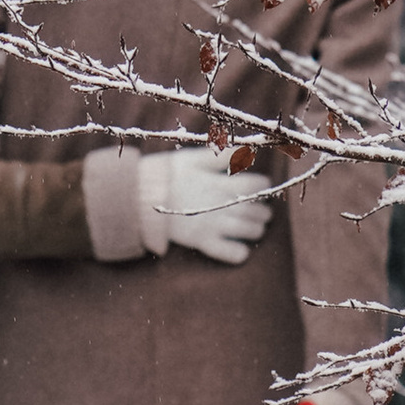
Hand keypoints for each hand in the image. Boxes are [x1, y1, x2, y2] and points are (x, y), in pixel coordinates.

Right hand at [133, 146, 271, 263]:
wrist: (142, 197)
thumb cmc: (168, 175)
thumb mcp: (193, 159)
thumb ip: (221, 156)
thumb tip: (245, 152)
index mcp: (221, 184)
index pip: (256, 185)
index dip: (262, 185)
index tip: (260, 185)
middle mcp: (221, 206)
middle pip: (257, 210)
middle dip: (263, 210)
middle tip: (260, 209)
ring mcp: (213, 225)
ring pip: (249, 231)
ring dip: (256, 229)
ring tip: (254, 226)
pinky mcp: (202, 242)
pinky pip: (229, 253)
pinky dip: (239, 253)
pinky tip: (241, 248)